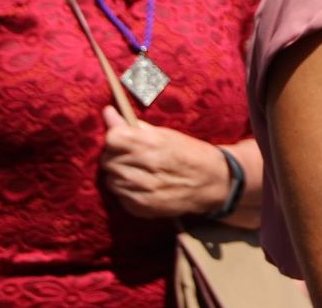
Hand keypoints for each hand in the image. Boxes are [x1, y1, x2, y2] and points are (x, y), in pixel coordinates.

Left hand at [99, 106, 228, 218]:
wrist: (213, 182)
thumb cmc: (190, 153)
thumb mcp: (166, 134)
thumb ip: (135, 126)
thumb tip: (108, 112)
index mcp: (151, 145)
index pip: (112, 139)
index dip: (114, 136)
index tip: (122, 137)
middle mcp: (145, 169)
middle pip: (107, 160)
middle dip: (114, 155)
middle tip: (130, 154)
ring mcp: (143, 191)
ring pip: (110, 180)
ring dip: (118, 173)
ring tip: (136, 169)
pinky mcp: (142, 208)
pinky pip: (120, 196)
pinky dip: (125, 189)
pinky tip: (140, 184)